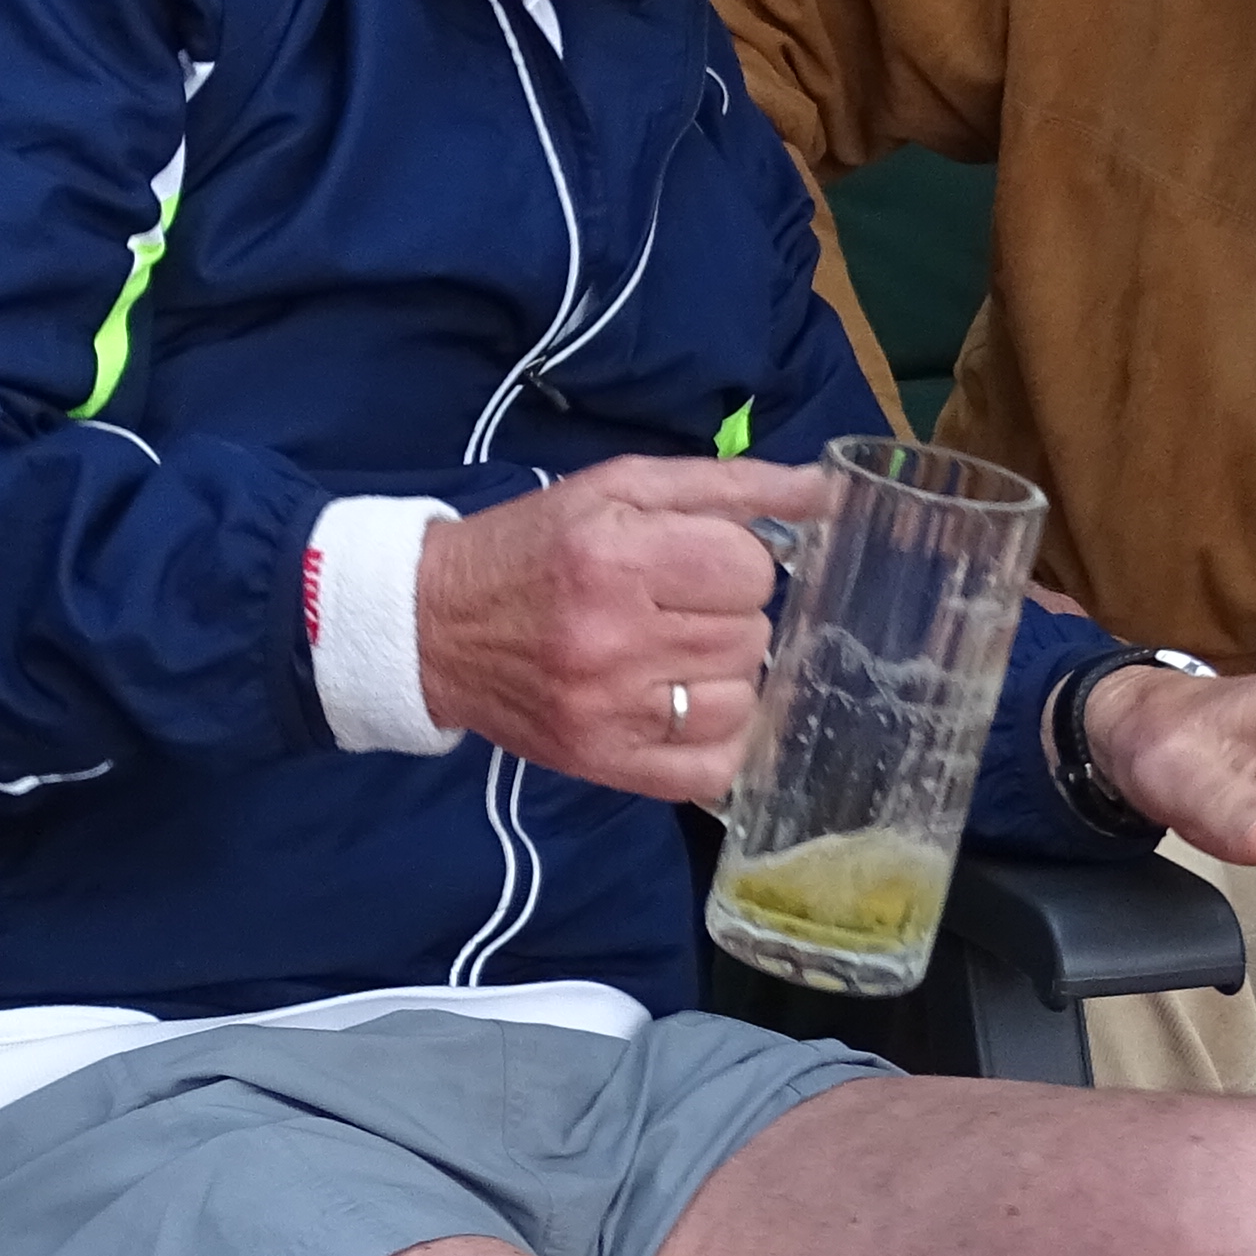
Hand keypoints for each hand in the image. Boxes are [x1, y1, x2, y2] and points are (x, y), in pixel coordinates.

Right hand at [413, 455, 834, 802]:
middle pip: (750, 635)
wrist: (432, 626)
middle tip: (679, 607)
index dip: (734, 561)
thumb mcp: (616, 489)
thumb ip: (724, 485)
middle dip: (728, 615)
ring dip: (725, 675)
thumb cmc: (531, 547)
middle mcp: (612, 637)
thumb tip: (823, 491)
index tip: (695, 562)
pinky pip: (713, 769)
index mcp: (616, 556)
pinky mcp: (602, 763)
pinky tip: (684, 709)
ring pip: (742, 700)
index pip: (749, 569)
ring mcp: (608, 711)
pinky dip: (717, 740)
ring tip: (676, 656)